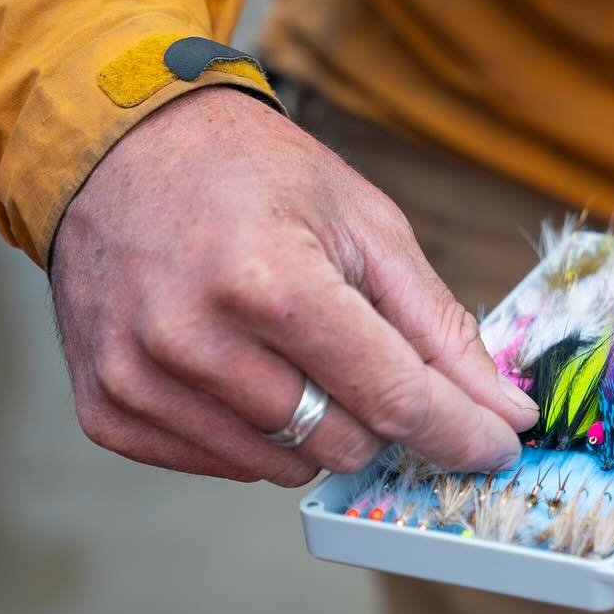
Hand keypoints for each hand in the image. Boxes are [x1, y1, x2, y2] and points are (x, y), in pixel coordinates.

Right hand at [50, 87, 536, 485]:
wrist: (120, 148)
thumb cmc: (250, 174)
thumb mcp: (363, 223)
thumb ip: (437, 326)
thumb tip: (505, 411)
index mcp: (268, 279)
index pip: (392, 397)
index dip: (460, 431)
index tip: (498, 443)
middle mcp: (193, 339)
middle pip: (343, 441)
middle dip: (376, 409)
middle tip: (358, 348)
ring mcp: (140, 380)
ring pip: (285, 465)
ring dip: (314, 424)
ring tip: (286, 345)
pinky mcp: (108, 409)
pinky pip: (223, 466)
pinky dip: (253, 433)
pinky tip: (237, 365)